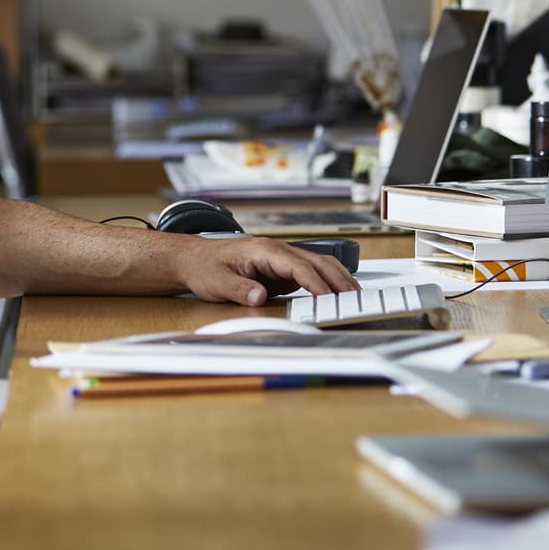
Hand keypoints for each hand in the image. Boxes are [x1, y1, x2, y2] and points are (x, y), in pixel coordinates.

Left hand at [176, 235, 355, 306]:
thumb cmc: (204, 266)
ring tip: (355, 295)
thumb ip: (240, 288)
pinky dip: (327, 281)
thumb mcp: (217, 281)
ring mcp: (281, 258)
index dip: (315, 283)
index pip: (297, 265)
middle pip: (315, 262)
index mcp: (264, 250)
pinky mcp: (281, 269)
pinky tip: (337, 292)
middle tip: (355, 299)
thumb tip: (260, 297)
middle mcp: (277, 251)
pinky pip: (310, 272)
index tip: (329, 298)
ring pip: (317, 264)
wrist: (193, 258)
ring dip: (337, 278)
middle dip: (337, 279)